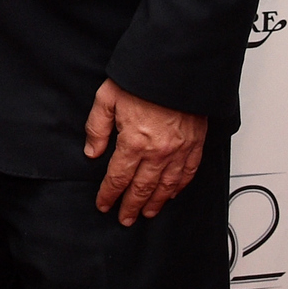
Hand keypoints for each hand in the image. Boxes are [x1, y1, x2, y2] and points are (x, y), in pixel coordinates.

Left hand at [84, 79, 206, 225]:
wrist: (175, 70)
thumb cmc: (141, 80)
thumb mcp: (107, 98)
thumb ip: (97, 128)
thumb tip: (92, 152)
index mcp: (134, 142)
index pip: (118, 177)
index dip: (109, 194)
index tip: (104, 204)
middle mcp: (158, 152)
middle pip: (142, 188)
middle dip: (131, 205)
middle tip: (124, 218)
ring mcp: (180, 151)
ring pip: (167, 186)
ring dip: (156, 202)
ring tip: (147, 213)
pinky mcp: (195, 145)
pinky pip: (188, 174)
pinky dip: (180, 187)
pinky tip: (173, 194)